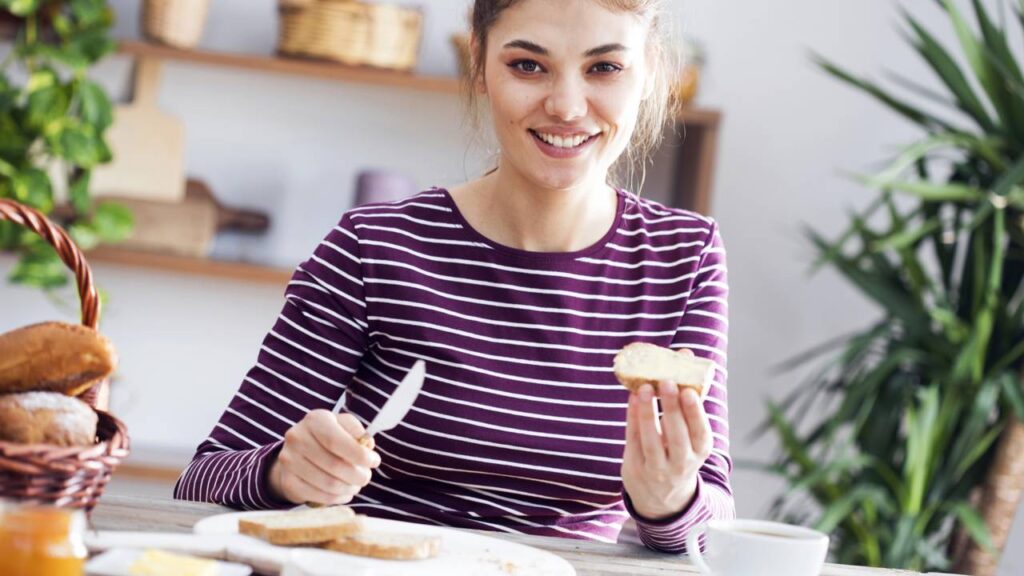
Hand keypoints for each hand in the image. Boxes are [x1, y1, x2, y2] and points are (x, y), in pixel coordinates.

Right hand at [269, 410, 380, 504]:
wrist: (298, 450)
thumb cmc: (328, 437)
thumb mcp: (343, 426)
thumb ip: (358, 433)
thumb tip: (367, 447)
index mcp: (315, 420)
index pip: (337, 441)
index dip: (359, 455)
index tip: (374, 462)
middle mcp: (297, 438)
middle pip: (334, 465)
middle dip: (358, 475)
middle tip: (366, 477)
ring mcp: (289, 461)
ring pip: (328, 484)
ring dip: (349, 488)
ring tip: (356, 485)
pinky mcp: (288, 482)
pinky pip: (319, 496)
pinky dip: (337, 498)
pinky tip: (344, 492)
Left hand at [622, 376, 712, 520]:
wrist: (661, 497)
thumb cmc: (678, 450)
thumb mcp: (690, 433)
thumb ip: (686, 398)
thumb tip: (683, 354)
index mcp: (700, 451)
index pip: (700, 432)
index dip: (694, 412)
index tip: (688, 391)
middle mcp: (681, 463)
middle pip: (677, 436)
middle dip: (672, 409)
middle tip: (667, 382)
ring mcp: (657, 469)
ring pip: (652, 440)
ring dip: (647, 412)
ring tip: (645, 387)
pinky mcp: (635, 468)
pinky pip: (633, 440)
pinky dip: (632, 418)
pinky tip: (632, 397)